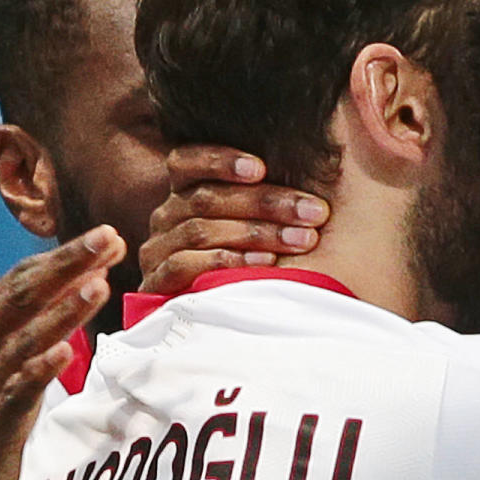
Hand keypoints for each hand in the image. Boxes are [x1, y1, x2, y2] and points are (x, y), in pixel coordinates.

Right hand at [0, 229, 121, 479]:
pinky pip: (13, 395)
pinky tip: (66, 352)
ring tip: (97, 285)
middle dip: (66, 266)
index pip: (20, 280)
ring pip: (20, 341)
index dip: (63, 257)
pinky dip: (37, 371)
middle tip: (109, 238)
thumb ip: (29, 328)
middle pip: (20, 298)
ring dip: (60, 311)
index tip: (108, 235)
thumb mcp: (1, 367)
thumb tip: (80, 284)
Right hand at [140, 146, 326, 295]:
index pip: (186, 160)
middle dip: (268, 203)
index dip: (220, 159)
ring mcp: (159, 249)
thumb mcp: (259, 221)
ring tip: (303, 240)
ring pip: (202, 230)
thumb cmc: (252, 260)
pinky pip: (186, 265)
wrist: (216, 323)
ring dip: (258, 233)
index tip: (261, 167)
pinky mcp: (158, 283)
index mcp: (184, 191)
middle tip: (315, 212)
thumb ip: (269, 191)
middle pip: (208, 197)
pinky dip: (227, 263)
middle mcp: (166, 216)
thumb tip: (320, 157)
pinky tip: (264, 265)